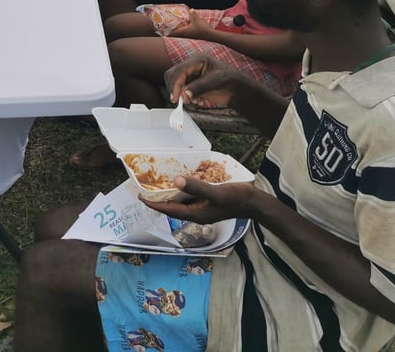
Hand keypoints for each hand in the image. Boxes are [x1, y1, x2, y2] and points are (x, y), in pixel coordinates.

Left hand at [141, 176, 256, 224]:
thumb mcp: (216, 192)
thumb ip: (196, 187)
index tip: (141, 198)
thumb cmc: (236, 199)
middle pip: (172, 208)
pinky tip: (182, 182)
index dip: (154, 204)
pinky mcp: (209, 204)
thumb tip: (176, 181)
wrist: (254, 203)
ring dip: (170, 196)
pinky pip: (191, 199)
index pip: (169, 210)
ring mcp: (203, 209)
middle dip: (158, 201)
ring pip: (181, 203)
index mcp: (196, 214)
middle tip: (145, 191)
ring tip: (158, 186)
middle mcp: (197, 213)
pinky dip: (183, 192)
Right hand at [164, 53, 237, 108]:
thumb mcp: (215, 82)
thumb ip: (199, 88)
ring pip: (176, 83)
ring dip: (182, 94)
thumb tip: (184, 94)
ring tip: (196, 100)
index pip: (180, 70)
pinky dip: (187, 97)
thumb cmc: (230, 81)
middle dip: (176, 89)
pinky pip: (182, 90)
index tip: (175, 97)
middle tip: (181, 100)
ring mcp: (191, 74)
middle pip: (173, 75)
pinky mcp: (192, 83)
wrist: (236, 89)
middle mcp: (192, 65)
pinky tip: (199, 100)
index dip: (175, 84)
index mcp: (197, 59)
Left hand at [168, 10, 209, 38]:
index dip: (168, 33)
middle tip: (168, 30)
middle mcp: (186, 35)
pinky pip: (187, 35)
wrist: (211, 35)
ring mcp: (190, 37)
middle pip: (177, 35)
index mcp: (184, 31)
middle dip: (172, 33)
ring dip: (179, 33)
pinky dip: (184, 33)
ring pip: (182, 35)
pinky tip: (187, 30)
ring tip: (176, 29)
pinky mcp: (194, 37)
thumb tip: (191, 10)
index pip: (173, 33)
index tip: (163, 32)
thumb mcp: (196, 19)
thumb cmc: (202, 28)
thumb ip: (192, 14)